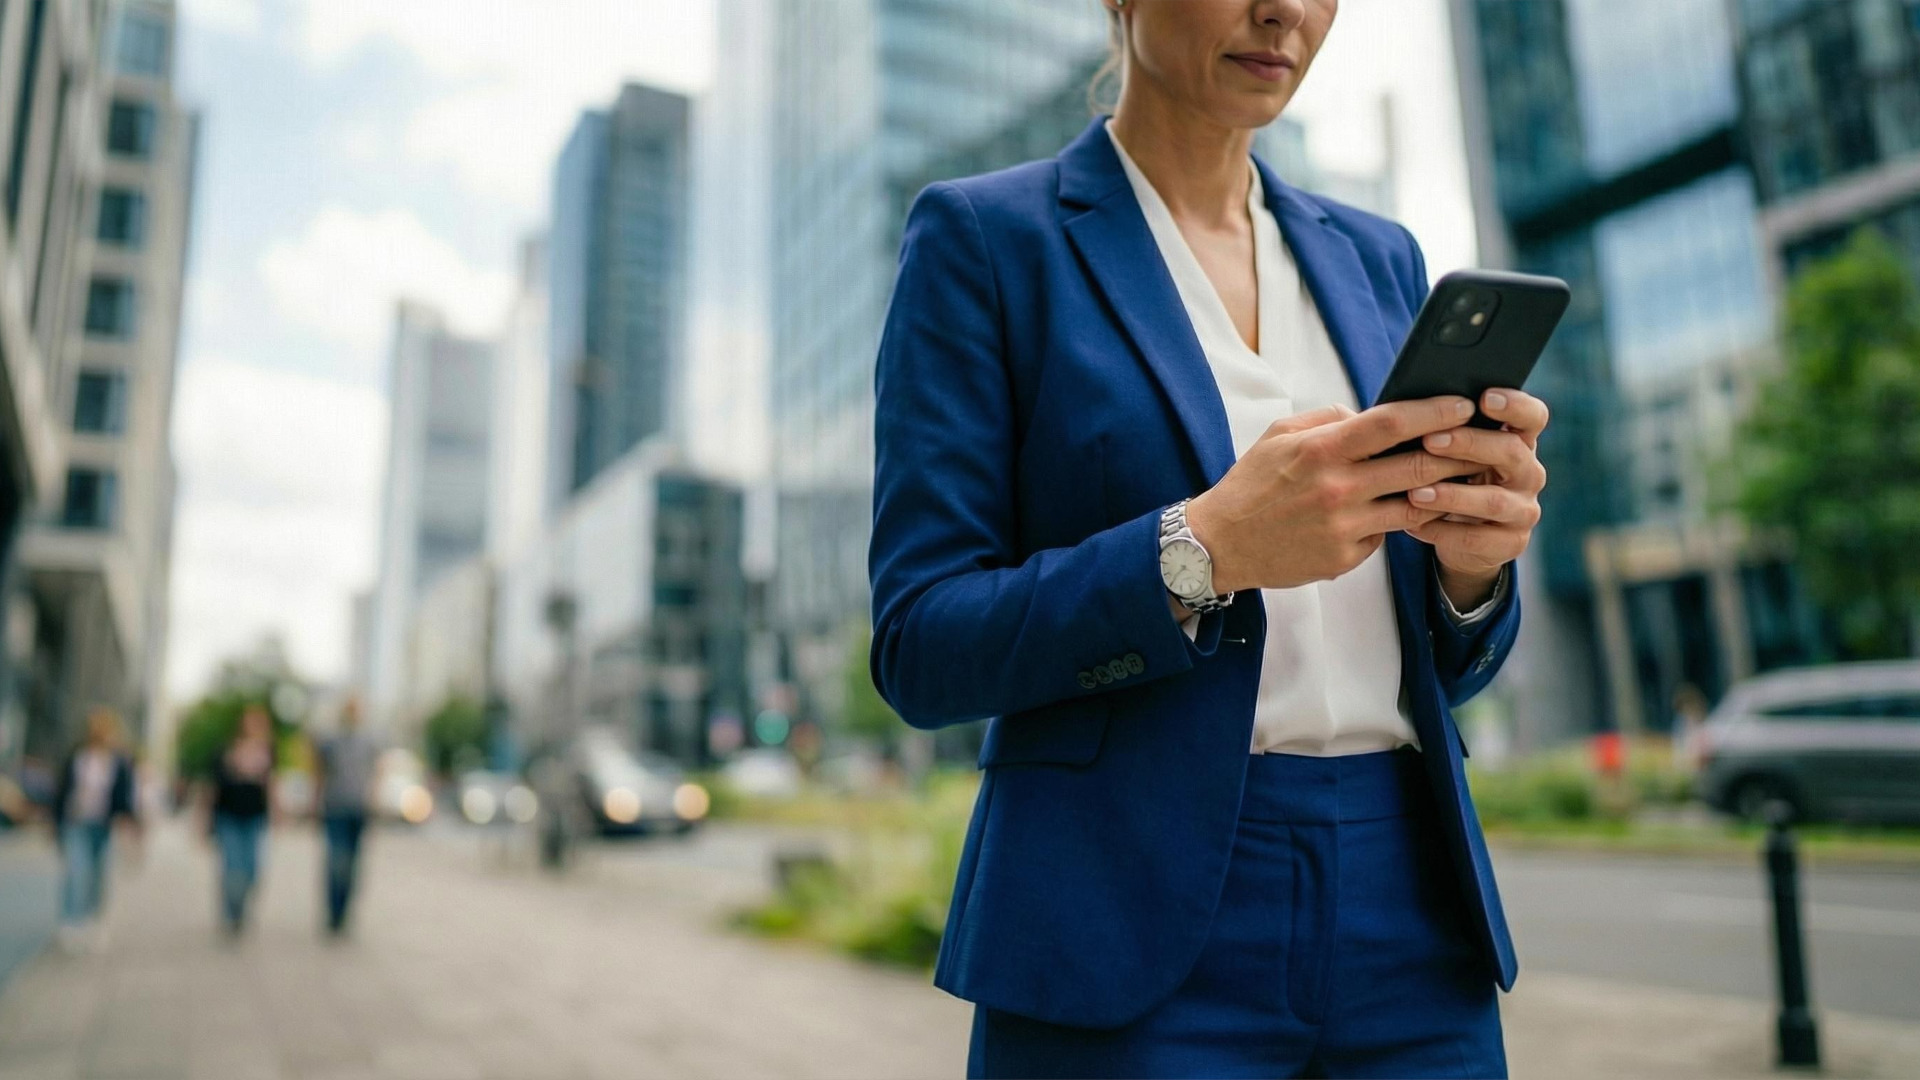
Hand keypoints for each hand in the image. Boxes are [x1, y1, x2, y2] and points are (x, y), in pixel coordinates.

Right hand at [1186, 396, 1484, 593]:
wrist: (1220, 544)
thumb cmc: (1251, 485)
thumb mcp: (1279, 436)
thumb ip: (1327, 420)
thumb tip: (1367, 414)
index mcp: (1322, 450)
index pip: (1391, 423)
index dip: (1434, 411)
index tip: (1462, 404)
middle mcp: (1337, 488)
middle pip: (1416, 465)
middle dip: (1456, 451)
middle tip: (1481, 442)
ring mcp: (1343, 526)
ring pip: (1413, 505)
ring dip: (1441, 491)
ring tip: (1460, 479)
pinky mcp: (1344, 557)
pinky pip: (1385, 534)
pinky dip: (1396, 521)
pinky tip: (1404, 512)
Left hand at [1405, 388, 1548, 598]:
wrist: (1462, 537)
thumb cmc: (1453, 479)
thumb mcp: (1454, 455)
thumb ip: (1447, 431)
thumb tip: (1406, 407)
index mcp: (1519, 441)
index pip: (1533, 417)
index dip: (1515, 405)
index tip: (1484, 398)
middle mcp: (1529, 473)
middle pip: (1511, 452)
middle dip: (1469, 444)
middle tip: (1430, 440)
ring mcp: (1524, 510)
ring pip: (1493, 500)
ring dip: (1452, 495)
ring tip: (1415, 492)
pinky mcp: (1512, 543)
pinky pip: (1477, 538)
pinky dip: (1442, 531)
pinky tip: (1412, 525)